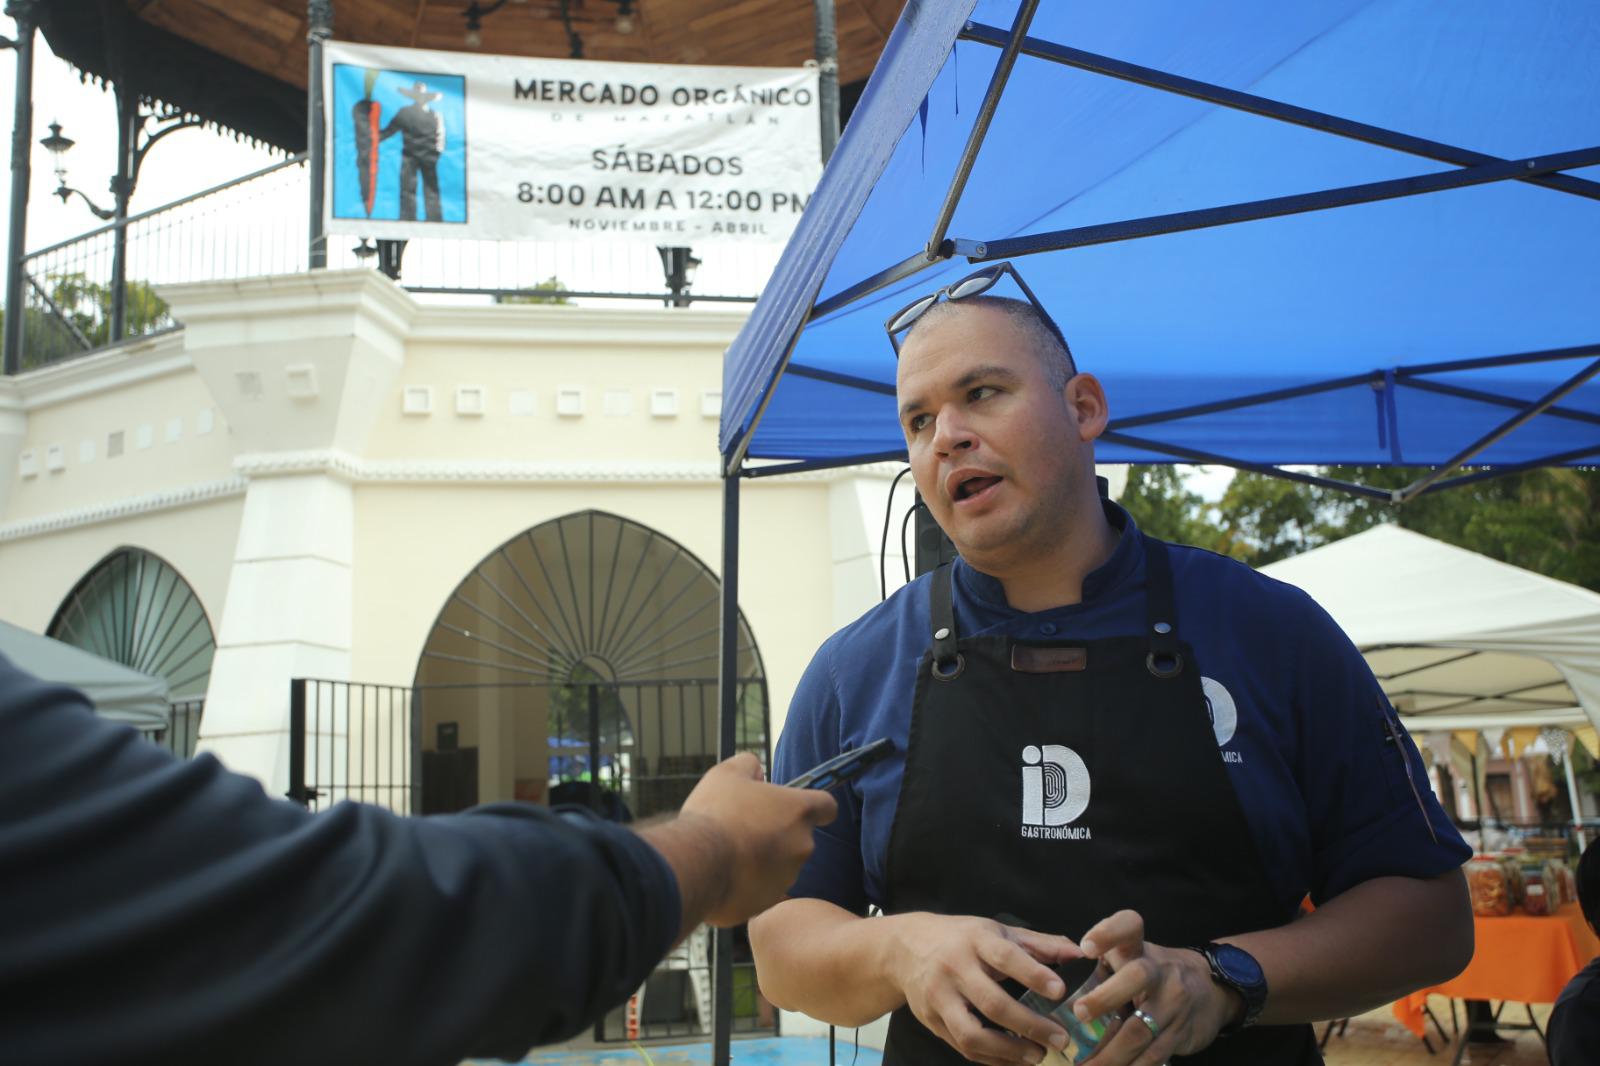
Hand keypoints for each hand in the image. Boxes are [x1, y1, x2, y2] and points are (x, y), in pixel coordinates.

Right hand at [676, 752, 837, 926]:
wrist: (697, 864)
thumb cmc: (716, 814)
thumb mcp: (727, 773)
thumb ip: (749, 764)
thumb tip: (757, 770)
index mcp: (798, 811)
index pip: (827, 806)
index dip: (815, 805)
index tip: (794, 806)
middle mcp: (801, 845)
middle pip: (798, 836)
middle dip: (777, 833)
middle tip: (744, 826)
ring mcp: (787, 877)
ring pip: (781, 864)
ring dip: (763, 858)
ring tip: (729, 851)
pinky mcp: (768, 901)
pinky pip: (763, 888)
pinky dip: (749, 882)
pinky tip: (724, 872)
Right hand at [887, 912, 1080, 1065]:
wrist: (905, 948)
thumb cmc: (961, 938)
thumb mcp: (996, 931)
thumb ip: (1038, 944)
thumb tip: (1078, 952)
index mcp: (974, 940)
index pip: (1005, 957)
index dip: (1033, 973)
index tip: (1060, 990)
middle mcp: (953, 968)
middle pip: (992, 1002)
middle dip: (1029, 1025)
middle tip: (1060, 1038)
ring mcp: (939, 998)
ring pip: (972, 1033)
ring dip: (1009, 1051)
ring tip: (1038, 1056)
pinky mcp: (931, 1021)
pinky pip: (963, 1047)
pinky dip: (992, 1059)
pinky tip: (1015, 1060)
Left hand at [1068, 911, 1241, 1065]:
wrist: (1212, 989)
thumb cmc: (1154, 974)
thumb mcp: (1134, 959)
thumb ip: (1104, 968)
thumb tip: (1053, 989)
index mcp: (1138, 949)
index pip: (1128, 927)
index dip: (1108, 933)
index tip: (1086, 947)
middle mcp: (1158, 972)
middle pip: (1136, 978)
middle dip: (1105, 997)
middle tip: (1078, 1013)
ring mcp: (1172, 1004)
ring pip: (1140, 1030)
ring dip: (1109, 1054)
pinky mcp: (1180, 1034)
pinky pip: (1152, 1056)